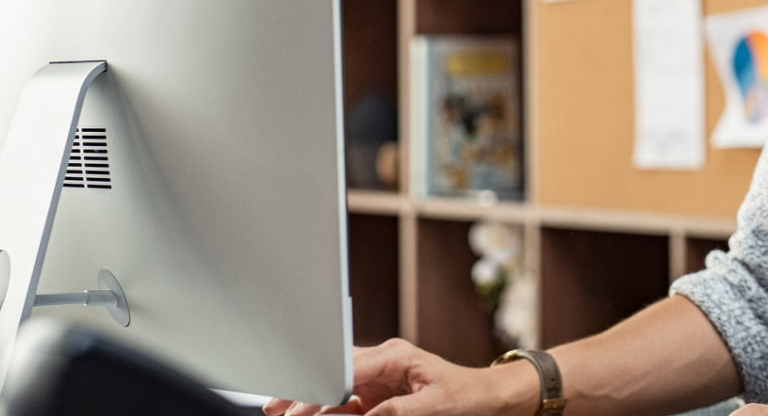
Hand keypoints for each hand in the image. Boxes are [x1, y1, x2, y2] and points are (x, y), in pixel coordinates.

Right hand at [262, 338, 536, 415]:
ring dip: (312, 403)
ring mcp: (379, 380)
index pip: (346, 368)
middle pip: (333, 375)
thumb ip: (397, 412)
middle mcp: (383, 364)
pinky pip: (348, 404)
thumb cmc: (469, 396)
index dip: (318, 383)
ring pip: (335, 389)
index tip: (295, 397)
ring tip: (284, 412)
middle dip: (305, 391)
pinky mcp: (380, 397)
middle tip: (276, 407)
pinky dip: (329, 411)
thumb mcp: (435, 406)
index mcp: (394, 357)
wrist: (491, 400)